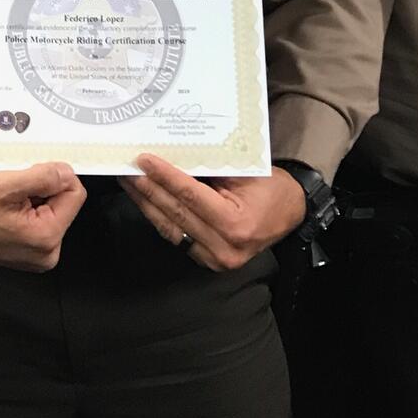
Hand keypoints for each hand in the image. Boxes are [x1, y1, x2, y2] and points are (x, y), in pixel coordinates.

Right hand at [0, 163, 86, 270]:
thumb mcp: (4, 184)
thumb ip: (43, 177)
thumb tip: (67, 172)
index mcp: (46, 238)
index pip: (75, 194)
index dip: (55, 176)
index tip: (31, 172)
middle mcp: (47, 252)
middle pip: (63, 202)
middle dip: (42, 188)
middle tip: (13, 187)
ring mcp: (38, 254)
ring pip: (51, 208)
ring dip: (33, 196)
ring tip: (6, 198)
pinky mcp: (28, 251)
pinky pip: (39, 219)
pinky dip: (26, 206)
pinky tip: (5, 206)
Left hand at [122, 155, 304, 271]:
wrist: (291, 213)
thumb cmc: (272, 188)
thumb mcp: (246, 172)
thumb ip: (210, 170)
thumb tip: (171, 157)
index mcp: (236, 225)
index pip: (191, 197)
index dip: (165, 177)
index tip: (144, 160)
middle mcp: (224, 247)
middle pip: (176, 213)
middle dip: (147, 189)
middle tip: (126, 168)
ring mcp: (215, 258)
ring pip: (170, 228)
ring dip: (146, 203)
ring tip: (129, 182)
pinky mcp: (208, 260)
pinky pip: (176, 236)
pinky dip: (159, 216)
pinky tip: (146, 199)